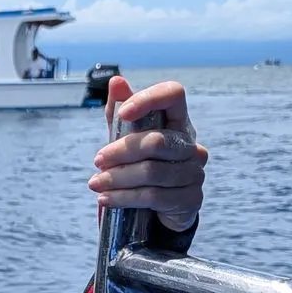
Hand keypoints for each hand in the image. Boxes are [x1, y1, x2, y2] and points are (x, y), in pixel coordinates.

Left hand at [88, 77, 208, 233]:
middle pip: (156, 141)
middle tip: (98, 160)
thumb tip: (116, 82)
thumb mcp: (124, 139)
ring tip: (96, 184)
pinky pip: (154, 196)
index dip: (148, 100)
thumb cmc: (139, 167)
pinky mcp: (191, 199)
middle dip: (121, 151)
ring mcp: (195, 172)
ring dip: (117, 179)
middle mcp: (192, 145)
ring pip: (152, 172)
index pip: (173, 94)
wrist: (153, 210)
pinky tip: (107, 199)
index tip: (122, 113)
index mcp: (177, 121)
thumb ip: (119, 113)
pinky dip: (125, 197)